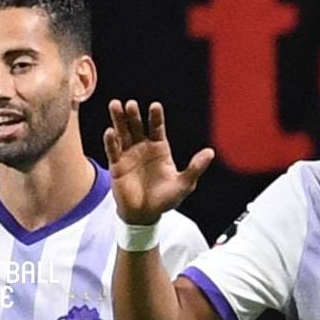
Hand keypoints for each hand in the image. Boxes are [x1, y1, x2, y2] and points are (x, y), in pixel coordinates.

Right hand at [104, 100, 213, 224]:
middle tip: (131, 104)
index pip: (157, 128)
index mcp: (160, 149)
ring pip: (123, 133)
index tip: (155, 106)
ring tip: (115, 105)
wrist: (145, 215)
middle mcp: (143, 148)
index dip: (156, 117)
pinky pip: (113, 151)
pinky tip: (110, 131)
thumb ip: (195, 168)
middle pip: (137, 126)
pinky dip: (111, 141)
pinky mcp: (117, 166)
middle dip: (134, 115)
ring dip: (119, 120)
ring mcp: (129, 155)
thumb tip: (210, 152)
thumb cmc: (165, 200)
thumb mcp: (184, 184)